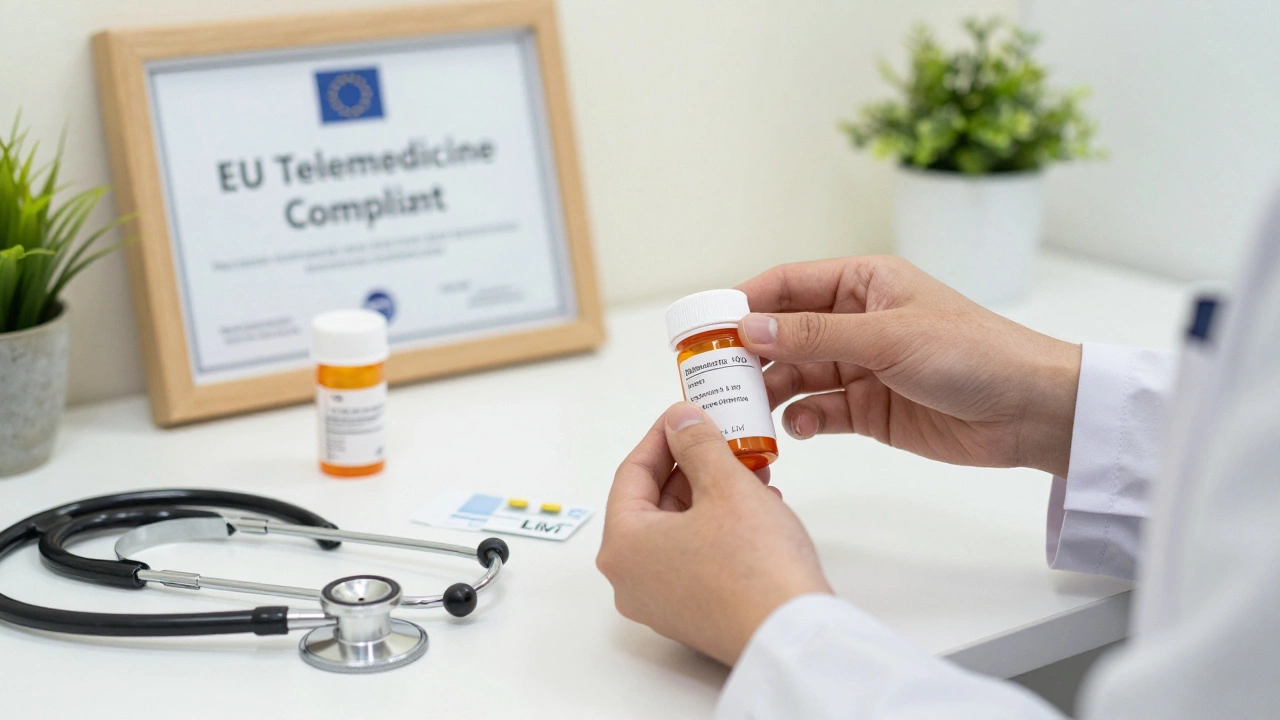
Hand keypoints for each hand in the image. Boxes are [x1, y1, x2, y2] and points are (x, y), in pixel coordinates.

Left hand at [597, 402, 830, 664]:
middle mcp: (631, 579)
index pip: (632, 473)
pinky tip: (755, 509)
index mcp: (624, 546)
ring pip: (677, 529)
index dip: (663, 436)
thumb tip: (681, 420)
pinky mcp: (690, 614)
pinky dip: (717, 527)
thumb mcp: (726, 486)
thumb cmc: (756, 567)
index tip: (686, 414)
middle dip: (692, 466)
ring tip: (749, 471)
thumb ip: (698, 444)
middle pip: (653, 503)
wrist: (794, 637)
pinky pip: (693, 557)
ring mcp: (659, 602)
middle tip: (722, 439)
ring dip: (710, 495)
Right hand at [736, 257, 1080, 476]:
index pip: (787, 285)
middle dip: (750, 354)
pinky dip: (802, 420)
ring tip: (747, 413)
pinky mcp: (869, 409)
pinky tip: (794, 431)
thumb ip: (815, 335)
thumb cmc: (972, 354)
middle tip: (714, 380)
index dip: (744, 302)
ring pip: (796, 375)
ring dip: (771, 392)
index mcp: (863, 283)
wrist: (1031, 411)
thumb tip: (748, 328)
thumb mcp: (889, 337)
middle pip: (783, 334)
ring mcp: (861, 366)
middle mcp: (856, 321)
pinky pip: (819, 411)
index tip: (705, 327)